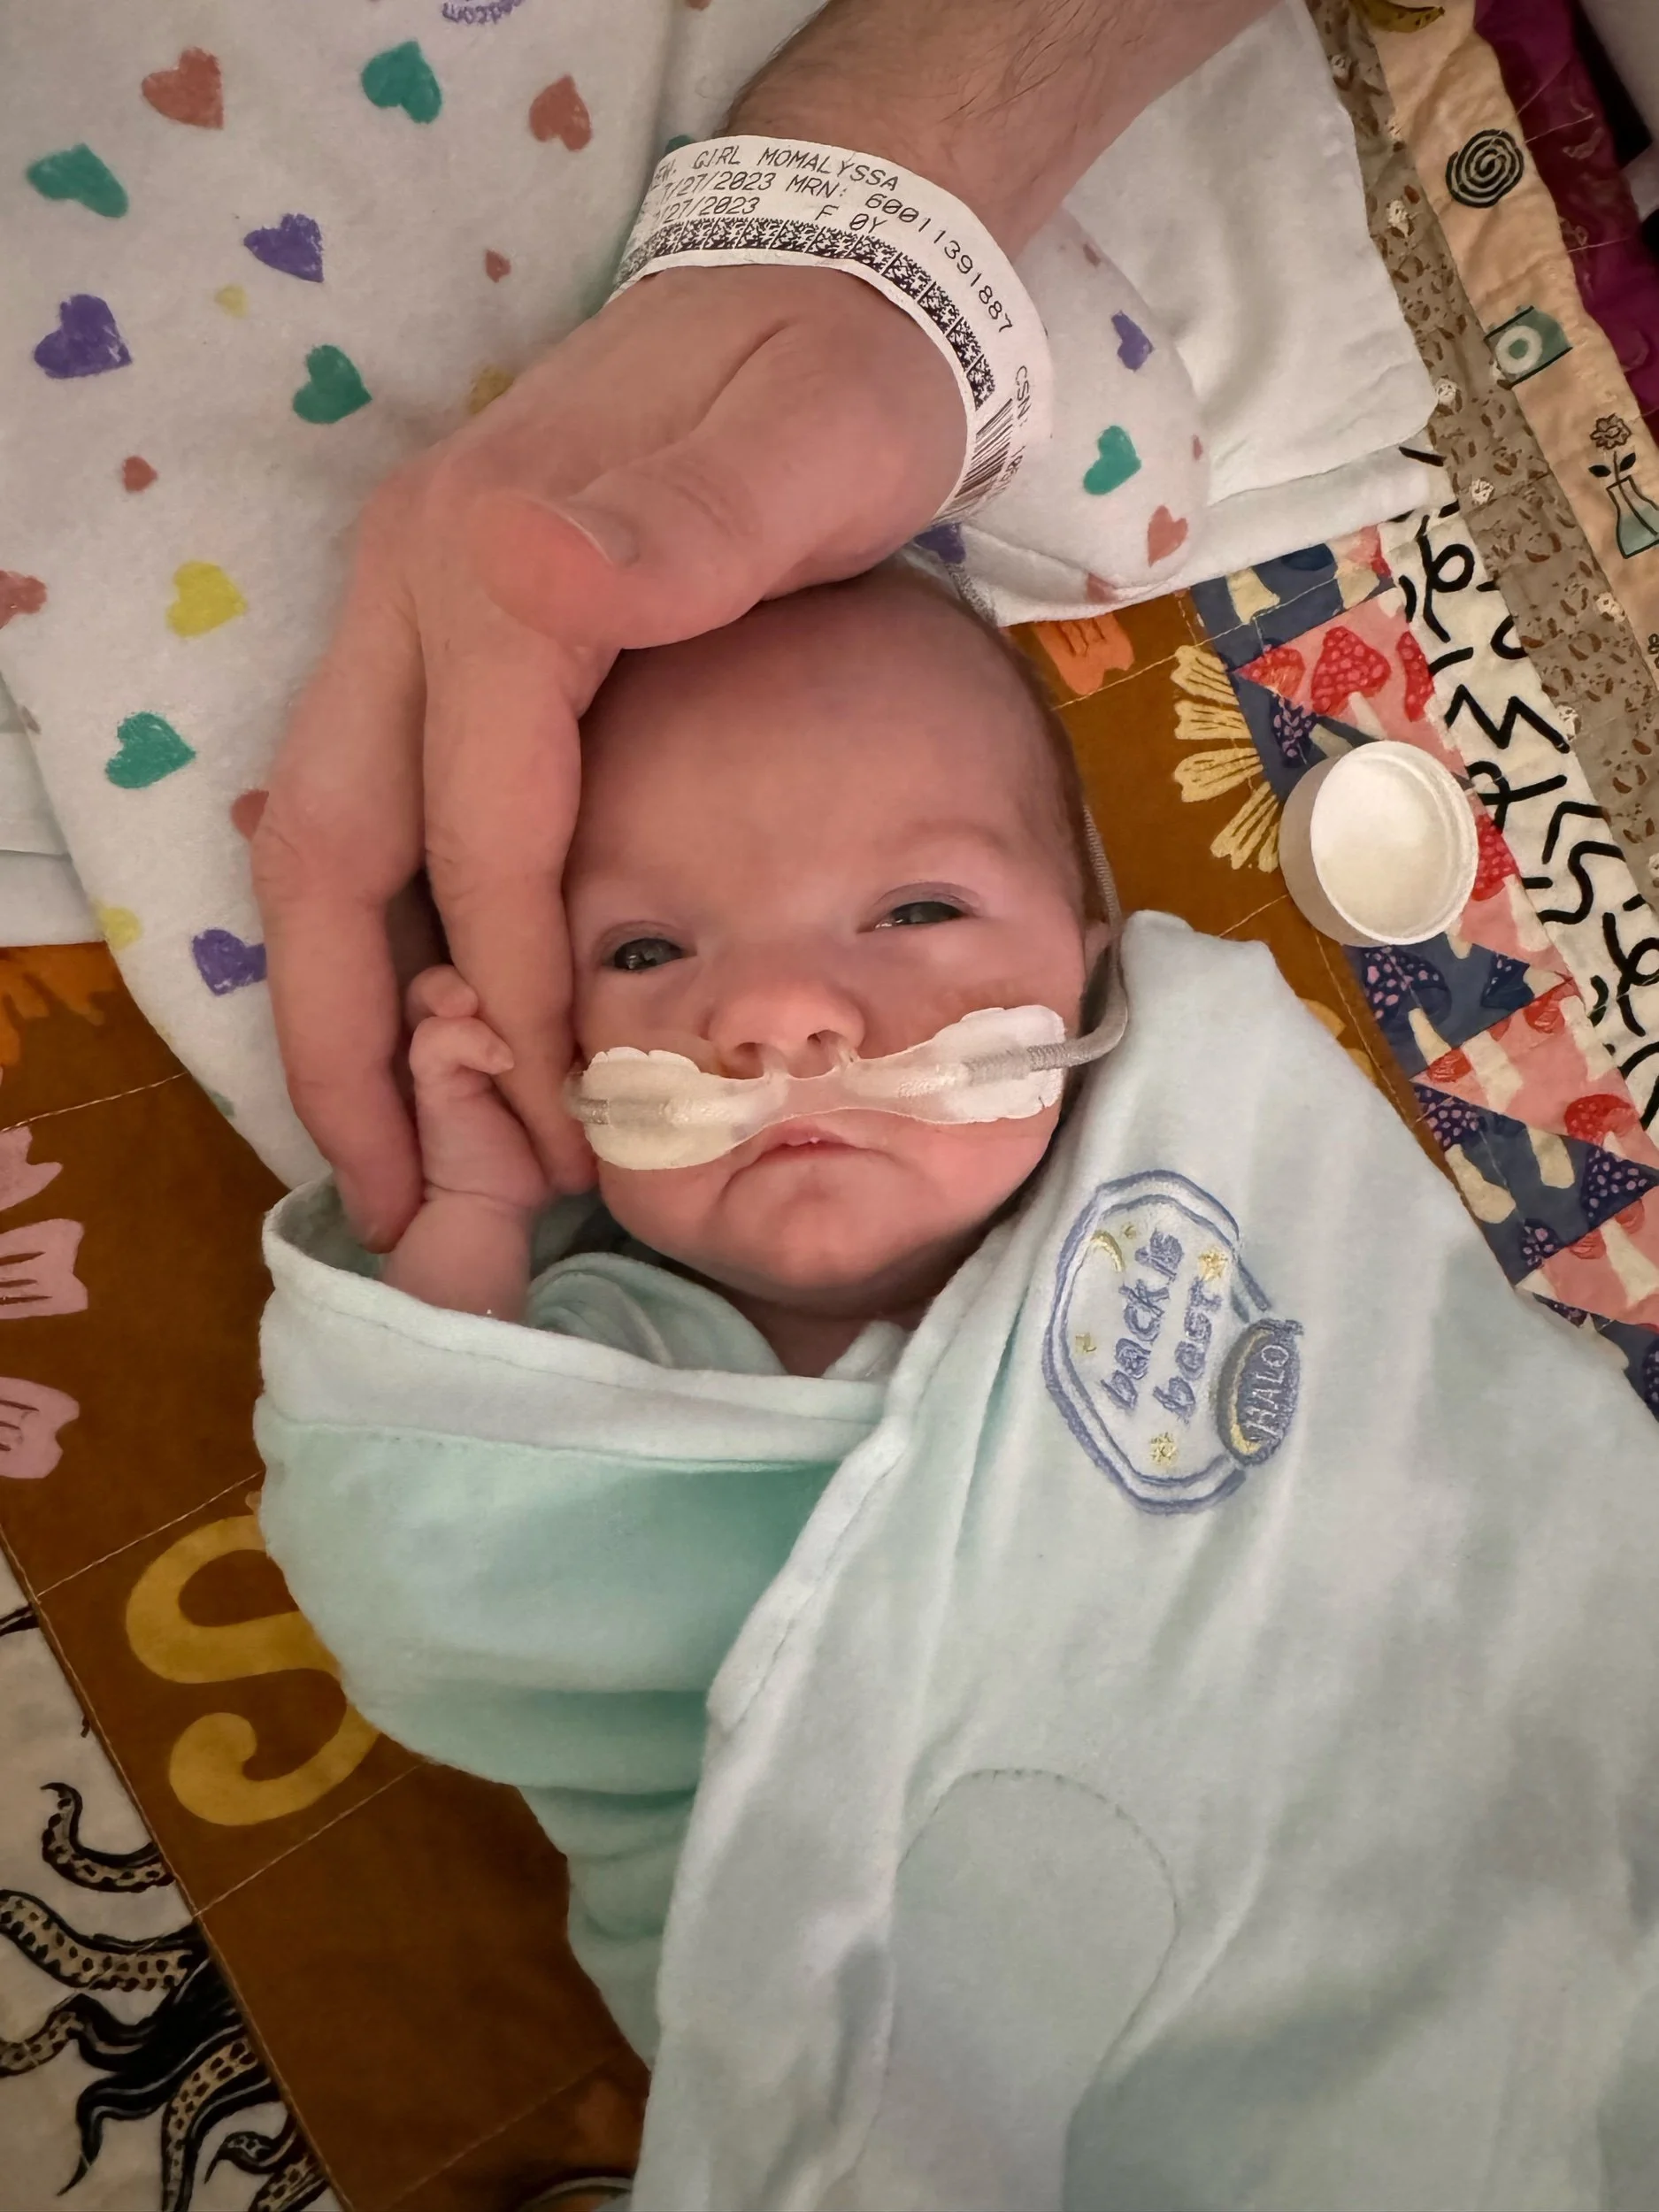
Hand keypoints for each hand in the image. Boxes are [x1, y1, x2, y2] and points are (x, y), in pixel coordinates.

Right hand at [254, 263, 961, 1248]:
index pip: (478, 836)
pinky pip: (372, 812)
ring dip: (343, 1007)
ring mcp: (409, 610)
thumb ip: (687, 523)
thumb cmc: (837, 386)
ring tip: (391, 1155)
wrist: (822, 282)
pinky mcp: (438, 635)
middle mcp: (413, 593)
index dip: (514, 995)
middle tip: (397, 1202)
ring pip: (324, 842)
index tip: (563, 1127)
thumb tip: (536, 566)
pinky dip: (383, 937)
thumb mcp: (807, 444)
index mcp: (496, 570)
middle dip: (351, 1044)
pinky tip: (428, 1027)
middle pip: (333, 857)